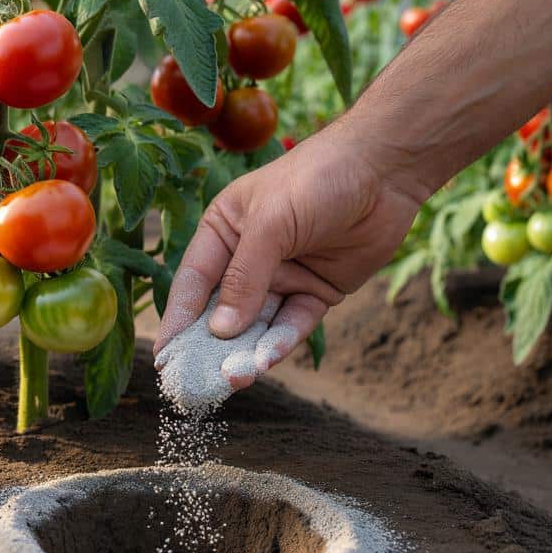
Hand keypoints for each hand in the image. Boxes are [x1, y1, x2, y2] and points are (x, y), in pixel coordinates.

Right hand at [152, 130, 424, 388]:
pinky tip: (268, 359)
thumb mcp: (271, 223)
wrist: (385, 170)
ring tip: (238, 378)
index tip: (165, 359)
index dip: (178, 321)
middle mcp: (248, 258)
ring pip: (258, 325)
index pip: (193, 283)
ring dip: (247, 351)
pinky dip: (281, 342)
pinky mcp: (316, 291)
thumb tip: (220, 331)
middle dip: (212, 346)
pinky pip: (293, 324)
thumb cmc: (317, 178)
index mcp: (223, 232)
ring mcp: (283, 277)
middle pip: (222, 311)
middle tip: (200, 382)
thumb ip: (245, 277)